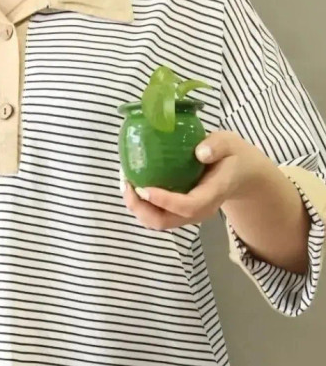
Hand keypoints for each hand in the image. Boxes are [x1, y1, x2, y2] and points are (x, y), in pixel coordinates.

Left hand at [122, 131, 271, 229]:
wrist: (240, 175)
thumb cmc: (233, 157)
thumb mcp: (231, 144)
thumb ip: (218, 146)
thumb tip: (199, 152)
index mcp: (213, 194)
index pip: (188, 206)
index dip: (164, 201)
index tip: (144, 188)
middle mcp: (199, 211)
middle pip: (165, 221)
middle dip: (141, 208)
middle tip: (127, 185)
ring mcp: (187, 215)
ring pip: (157, 222)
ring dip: (137, 208)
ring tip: (125, 184)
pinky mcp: (178, 212)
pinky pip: (156, 215)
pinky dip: (140, 205)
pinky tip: (132, 186)